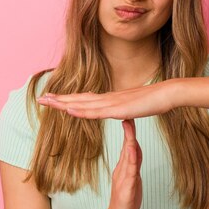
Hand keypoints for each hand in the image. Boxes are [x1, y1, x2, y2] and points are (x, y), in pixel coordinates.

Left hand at [36, 80, 177, 119]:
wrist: (168, 93)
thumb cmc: (154, 100)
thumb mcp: (134, 107)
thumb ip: (124, 110)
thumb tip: (119, 114)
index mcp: (110, 99)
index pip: (85, 99)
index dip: (68, 99)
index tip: (53, 99)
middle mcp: (107, 98)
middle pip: (79, 99)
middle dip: (59, 99)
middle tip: (40, 99)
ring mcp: (112, 103)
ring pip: (83, 104)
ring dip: (64, 103)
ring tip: (47, 102)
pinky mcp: (119, 109)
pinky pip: (96, 111)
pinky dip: (81, 110)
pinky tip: (69, 110)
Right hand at [100, 119, 142, 208]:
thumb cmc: (126, 200)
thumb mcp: (130, 178)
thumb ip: (132, 163)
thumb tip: (134, 147)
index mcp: (125, 168)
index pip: (129, 146)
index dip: (131, 132)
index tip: (130, 117)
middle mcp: (124, 171)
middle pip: (128, 149)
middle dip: (130, 133)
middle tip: (129, 117)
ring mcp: (124, 181)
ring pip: (129, 160)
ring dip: (130, 145)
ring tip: (130, 132)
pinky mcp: (127, 192)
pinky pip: (130, 176)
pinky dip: (131, 164)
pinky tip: (131, 155)